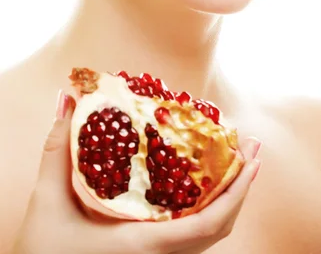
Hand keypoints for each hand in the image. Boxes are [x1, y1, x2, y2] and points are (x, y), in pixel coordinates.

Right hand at [12, 92, 260, 253]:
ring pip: (209, 234)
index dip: (237, 191)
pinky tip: (204, 186)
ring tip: (235, 161)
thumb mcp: (46, 206)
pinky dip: (210, 210)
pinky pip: (194, 237)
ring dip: (229, 197)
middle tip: (251, 149)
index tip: (252, 159)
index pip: (210, 223)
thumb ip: (56, 153)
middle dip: (241, 186)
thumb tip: (67, 103)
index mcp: (146, 245)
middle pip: (220, 227)